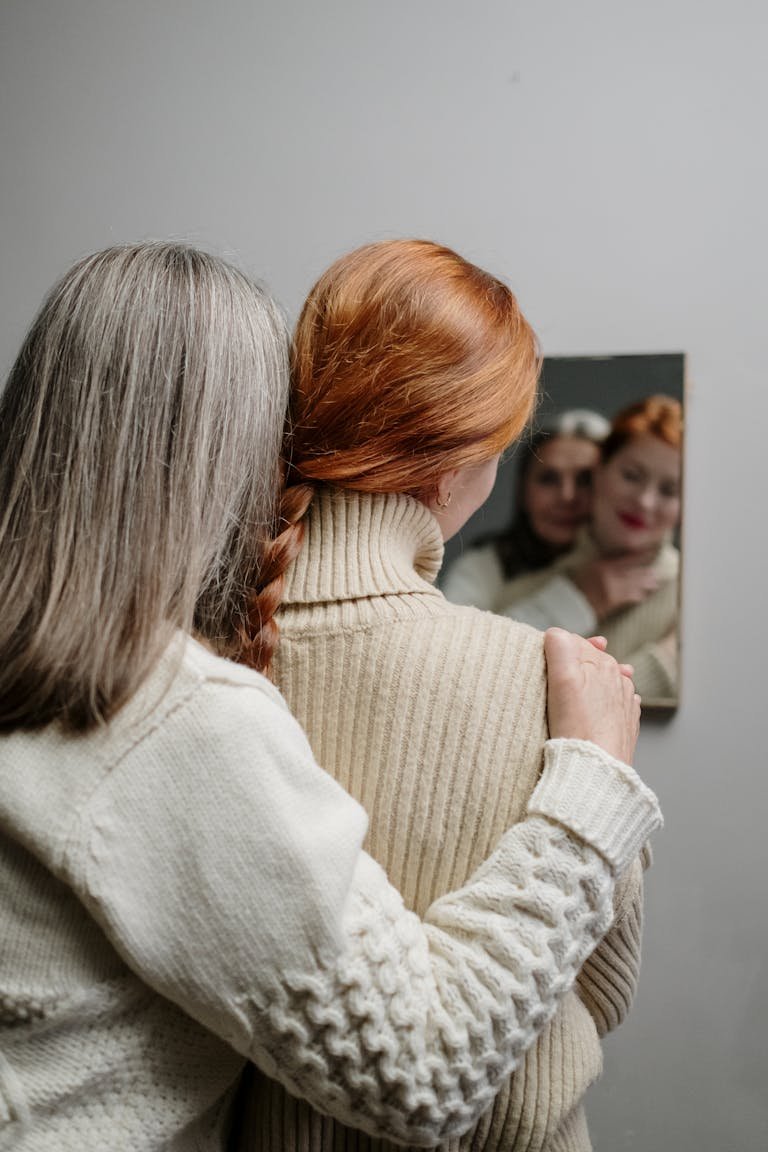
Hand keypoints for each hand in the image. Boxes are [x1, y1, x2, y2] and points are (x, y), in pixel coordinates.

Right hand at [544, 627, 640, 763]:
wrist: (597, 768)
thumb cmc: (577, 727)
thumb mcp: (562, 679)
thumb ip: (560, 647)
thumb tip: (555, 633)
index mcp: (602, 663)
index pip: (572, 642)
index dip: (555, 649)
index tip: (543, 663)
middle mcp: (618, 678)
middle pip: (589, 660)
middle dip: (574, 662)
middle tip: (555, 677)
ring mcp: (625, 700)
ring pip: (605, 679)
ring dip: (592, 679)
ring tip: (577, 690)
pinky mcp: (627, 721)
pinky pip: (616, 701)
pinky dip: (605, 699)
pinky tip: (596, 708)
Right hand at [571, 555, 658, 620]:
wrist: (569, 601)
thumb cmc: (578, 583)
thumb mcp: (590, 567)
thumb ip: (605, 563)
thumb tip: (621, 561)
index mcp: (604, 566)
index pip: (627, 560)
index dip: (640, 557)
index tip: (650, 554)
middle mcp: (610, 577)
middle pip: (633, 573)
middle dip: (645, 573)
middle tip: (657, 572)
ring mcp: (612, 589)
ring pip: (633, 585)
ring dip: (645, 584)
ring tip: (654, 582)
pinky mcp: (612, 601)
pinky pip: (628, 597)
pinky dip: (637, 595)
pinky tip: (643, 595)